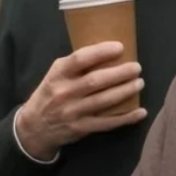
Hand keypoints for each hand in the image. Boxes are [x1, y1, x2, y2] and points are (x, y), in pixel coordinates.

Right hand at [15, 41, 147, 160]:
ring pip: (103, 101)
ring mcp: (72, 112)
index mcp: (58, 74)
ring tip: (139, 84)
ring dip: (125, 92)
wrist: (34, 126)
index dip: (100, 52)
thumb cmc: (51, 94)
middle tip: (137, 68)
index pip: (79, 59)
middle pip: (96, 81)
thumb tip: (108, 53)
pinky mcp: (81, 128)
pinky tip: (140, 112)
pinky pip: (107, 123)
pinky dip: (126, 118)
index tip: (120, 47)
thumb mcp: (55, 76)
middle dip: (120, 73)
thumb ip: (75, 67)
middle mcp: (64, 92)